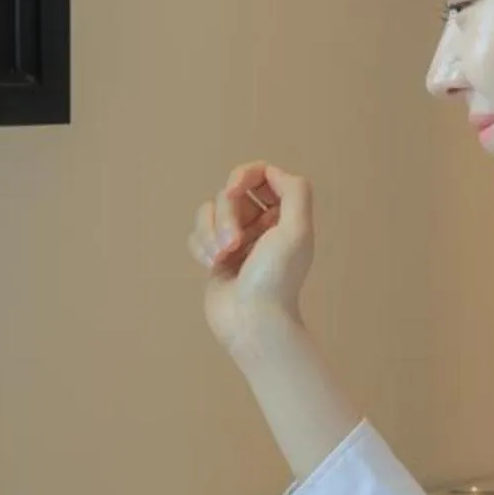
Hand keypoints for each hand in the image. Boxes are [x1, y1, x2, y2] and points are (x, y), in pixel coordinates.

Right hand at [189, 162, 314, 355]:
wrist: (251, 322)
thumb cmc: (275, 280)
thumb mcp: (297, 230)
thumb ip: (294, 191)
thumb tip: (273, 172)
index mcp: (285, 215)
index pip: (262, 174)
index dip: (244, 175)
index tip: (234, 189)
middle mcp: (262, 224)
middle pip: (231, 192)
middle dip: (226, 215)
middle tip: (233, 243)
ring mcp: (236, 239)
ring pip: (209, 211)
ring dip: (211, 233)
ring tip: (222, 258)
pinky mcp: (215, 255)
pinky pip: (196, 234)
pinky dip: (201, 247)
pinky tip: (213, 266)